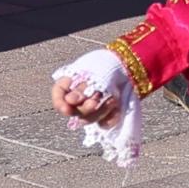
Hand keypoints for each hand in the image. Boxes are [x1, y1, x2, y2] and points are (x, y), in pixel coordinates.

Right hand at [51, 43, 141, 166]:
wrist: (130, 66)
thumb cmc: (108, 64)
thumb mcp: (92, 71)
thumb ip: (80, 87)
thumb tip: (71, 101)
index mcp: (70, 83)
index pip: (58, 95)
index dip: (60, 104)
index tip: (68, 109)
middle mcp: (78, 98)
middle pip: (73, 111)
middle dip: (85, 107)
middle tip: (96, 100)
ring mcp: (91, 108)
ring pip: (88, 120)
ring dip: (99, 111)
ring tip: (112, 99)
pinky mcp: (105, 115)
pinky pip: (104, 124)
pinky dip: (110, 117)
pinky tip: (116, 106)